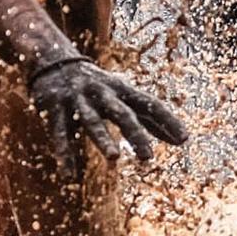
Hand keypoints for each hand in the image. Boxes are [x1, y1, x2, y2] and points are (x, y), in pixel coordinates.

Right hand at [27, 55, 187, 177]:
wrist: (52, 60)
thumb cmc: (98, 86)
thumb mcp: (124, 96)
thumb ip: (150, 117)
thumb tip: (181, 140)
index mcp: (122, 90)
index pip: (149, 104)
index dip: (166, 120)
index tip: (184, 139)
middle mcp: (102, 92)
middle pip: (122, 113)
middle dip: (135, 133)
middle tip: (148, 158)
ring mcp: (77, 99)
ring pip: (92, 121)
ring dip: (103, 139)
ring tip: (115, 157)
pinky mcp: (54, 107)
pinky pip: (60, 133)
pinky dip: (65, 153)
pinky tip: (69, 175)